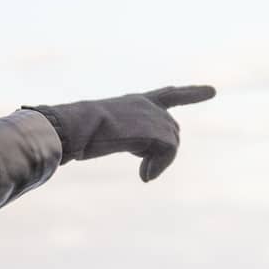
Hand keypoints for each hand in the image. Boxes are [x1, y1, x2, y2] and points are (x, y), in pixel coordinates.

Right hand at [20, 84, 214, 181]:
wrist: (68, 128)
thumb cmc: (68, 132)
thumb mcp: (90, 134)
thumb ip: (98, 138)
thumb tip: (56, 139)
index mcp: (133, 101)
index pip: (168, 95)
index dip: (191, 93)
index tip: (212, 91)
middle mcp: (147, 104)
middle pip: (172, 131)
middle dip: (163, 153)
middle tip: (143, 170)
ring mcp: (153, 115)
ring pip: (172, 143)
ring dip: (159, 162)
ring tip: (142, 173)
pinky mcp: (156, 130)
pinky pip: (169, 152)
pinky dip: (158, 167)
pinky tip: (144, 178)